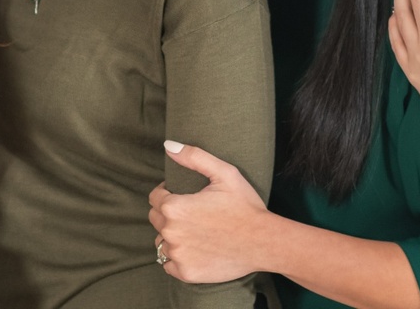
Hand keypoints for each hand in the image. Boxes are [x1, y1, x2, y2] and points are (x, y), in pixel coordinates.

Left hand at [148, 141, 272, 283]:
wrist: (265, 242)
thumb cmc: (245, 206)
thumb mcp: (224, 173)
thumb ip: (194, 157)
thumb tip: (168, 146)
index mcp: (174, 207)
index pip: (155, 198)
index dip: (168, 193)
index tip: (185, 195)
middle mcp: (170, 232)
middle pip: (156, 219)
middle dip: (169, 213)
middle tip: (192, 213)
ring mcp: (178, 255)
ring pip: (161, 242)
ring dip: (172, 236)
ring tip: (194, 232)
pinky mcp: (186, 273)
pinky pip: (168, 264)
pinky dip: (177, 258)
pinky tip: (194, 250)